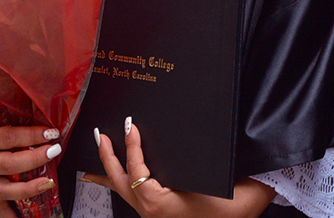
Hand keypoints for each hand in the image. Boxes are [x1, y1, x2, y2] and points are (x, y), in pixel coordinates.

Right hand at [0, 103, 60, 217]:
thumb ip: (9, 114)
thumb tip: (42, 113)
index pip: (8, 137)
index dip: (32, 135)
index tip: (52, 132)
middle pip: (8, 164)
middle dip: (35, 159)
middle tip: (55, 150)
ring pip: (4, 189)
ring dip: (28, 189)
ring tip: (48, 182)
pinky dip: (10, 214)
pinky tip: (23, 217)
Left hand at [93, 119, 274, 217]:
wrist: (238, 215)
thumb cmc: (227, 200)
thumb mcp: (204, 173)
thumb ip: (182, 157)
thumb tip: (165, 135)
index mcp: (158, 204)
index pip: (136, 170)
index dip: (131, 147)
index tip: (129, 126)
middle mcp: (150, 212)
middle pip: (120, 182)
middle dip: (106, 159)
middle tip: (100, 137)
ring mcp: (153, 214)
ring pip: (124, 191)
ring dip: (110, 173)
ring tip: (95, 163)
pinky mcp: (159, 212)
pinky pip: (134, 196)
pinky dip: (123, 183)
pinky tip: (119, 178)